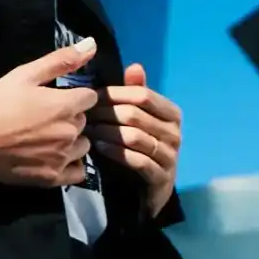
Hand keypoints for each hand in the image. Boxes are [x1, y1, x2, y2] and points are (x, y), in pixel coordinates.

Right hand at [0, 38, 100, 185]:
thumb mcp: (25, 74)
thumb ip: (62, 60)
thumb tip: (92, 44)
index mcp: (67, 105)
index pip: (90, 97)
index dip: (74, 95)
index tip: (56, 98)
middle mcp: (70, 133)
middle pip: (84, 121)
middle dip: (70, 117)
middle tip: (43, 117)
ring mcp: (62, 158)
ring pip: (82, 146)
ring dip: (71, 141)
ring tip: (46, 138)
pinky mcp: (52, 178)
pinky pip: (77, 172)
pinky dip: (70, 165)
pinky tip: (53, 157)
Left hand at [88, 63, 181, 218]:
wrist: (148, 192)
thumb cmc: (141, 150)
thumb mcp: (139, 119)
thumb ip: (137, 93)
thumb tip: (135, 66)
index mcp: (172, 114)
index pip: (143, 95)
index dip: (115, 94)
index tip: (92, 97)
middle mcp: (175, 133)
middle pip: (136, 115)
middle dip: (106, 114)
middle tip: (84, 116)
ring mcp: (170, 156)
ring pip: (134, 137)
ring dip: (107, 133)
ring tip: (89, 131)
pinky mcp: (161, 177)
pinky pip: (137, 160)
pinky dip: (115, 153)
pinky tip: (99, 149)